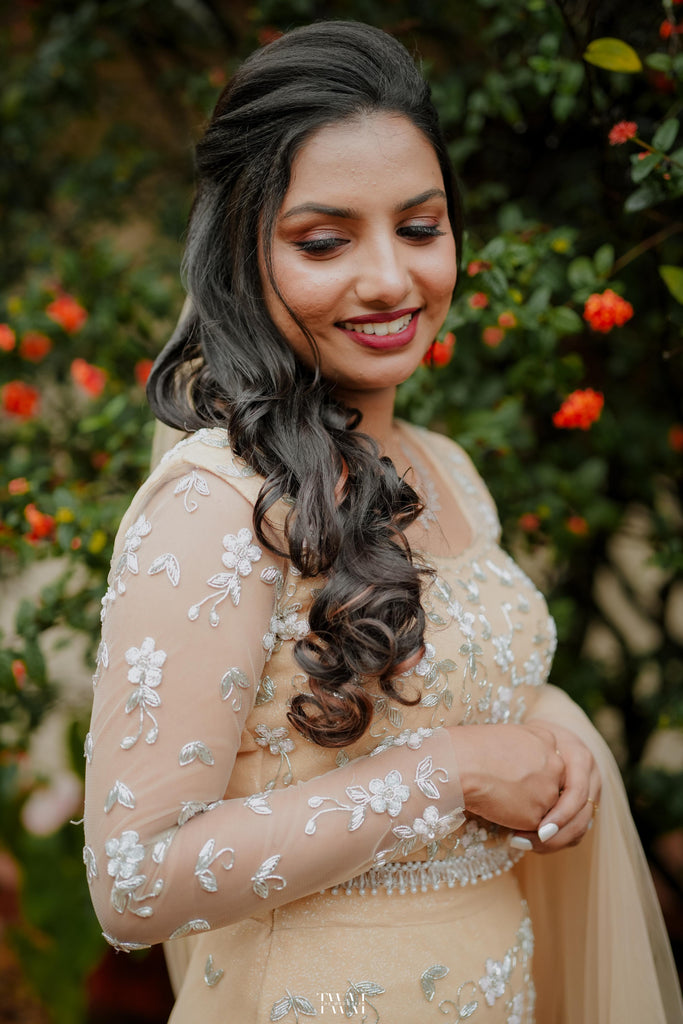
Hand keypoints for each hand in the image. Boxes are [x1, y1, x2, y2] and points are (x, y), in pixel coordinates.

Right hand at [451, 720, 565, 831]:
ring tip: (498, 795)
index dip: (529, 768)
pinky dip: (515, 820)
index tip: (511, 769)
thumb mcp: (507, 733)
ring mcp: (547, 792)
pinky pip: (530, 823)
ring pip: (542, 805)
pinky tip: (497, 807)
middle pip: (550, 783)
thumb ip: (524, 747)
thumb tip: (521, 762)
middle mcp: (555, 766)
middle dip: (532, 788)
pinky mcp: (536, 816)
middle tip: (505, 785)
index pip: (547, 760)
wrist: (461, 764)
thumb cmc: (473, 745)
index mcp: (547, 740)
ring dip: (524, 805)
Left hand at [507, 720, 600, 853]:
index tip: (537, 831)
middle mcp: (591, 775)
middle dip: (554, 836)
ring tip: (521, 842)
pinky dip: (556, 839)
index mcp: (580, 758)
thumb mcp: (529, 742)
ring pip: (581, 827)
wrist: (547, 734)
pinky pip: (576, 828)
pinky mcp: (586, 803)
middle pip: (582, 816)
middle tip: (522, 841)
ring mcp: (592, 791)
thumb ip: (527, 761)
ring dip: (553, 842)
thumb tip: (507, 789)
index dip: (559, 816)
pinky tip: (531, 840)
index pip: (577, 793)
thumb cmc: (529, 738)